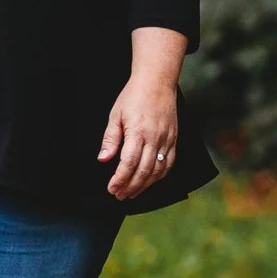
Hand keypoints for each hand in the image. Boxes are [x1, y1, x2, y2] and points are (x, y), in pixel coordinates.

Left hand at [98, 74, 179, 200]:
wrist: (157, 82)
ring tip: (132, 193)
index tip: (112, 189)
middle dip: (131, 187)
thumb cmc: (134, 97)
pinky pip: (169, 163)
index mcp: (138, 132)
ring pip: (158, 170)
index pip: (129, 163)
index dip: (120, 179)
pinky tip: (150, 182)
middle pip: (144, 171)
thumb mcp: (115, 115)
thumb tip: (103, 159)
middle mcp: (155, 138)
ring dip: (144, 185)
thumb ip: (110, 139)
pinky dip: (159, 176)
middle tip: (119, 195)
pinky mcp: (174, 139)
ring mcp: (167, 139)